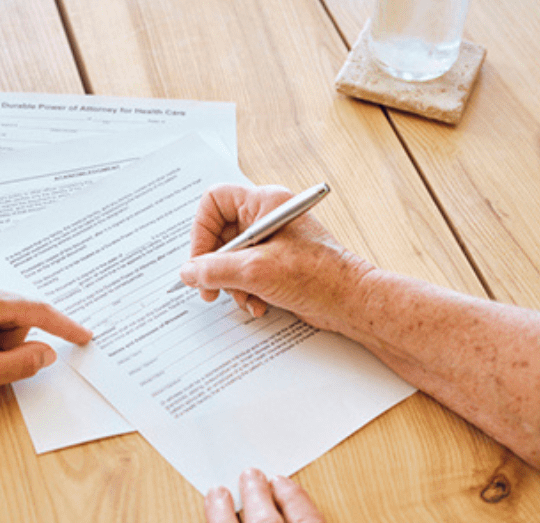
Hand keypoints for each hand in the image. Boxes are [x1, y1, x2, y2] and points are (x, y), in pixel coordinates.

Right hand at [178, 184, 379, 335]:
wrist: (352, 302)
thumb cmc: (319, 276)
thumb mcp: (255, 271)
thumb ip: (214, 270)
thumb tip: (188, 272)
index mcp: (265, 203)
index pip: (214, 202)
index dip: (201, 231)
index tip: (199, 261)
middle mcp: (267, 218)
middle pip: (220, 235)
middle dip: (215, 267)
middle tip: (210, 289)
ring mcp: (273, 242)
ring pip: (231, 259)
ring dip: (233, 285)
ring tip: (247, 298)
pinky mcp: (277, 265)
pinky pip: (246, 274)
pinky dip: (247, 292)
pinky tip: (259, 304)